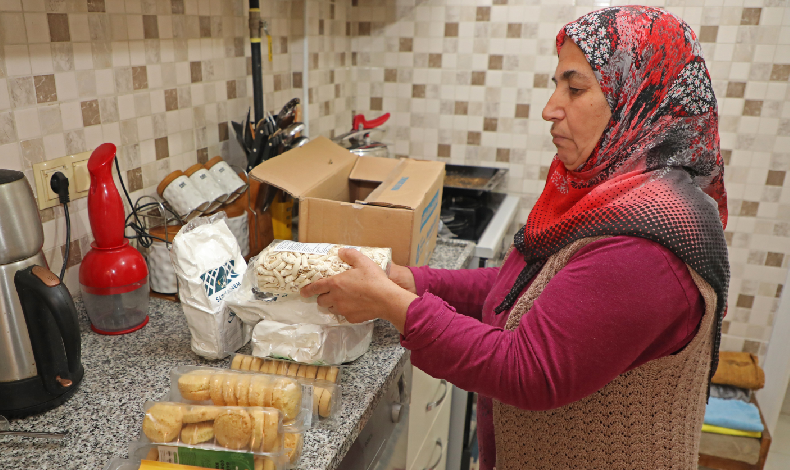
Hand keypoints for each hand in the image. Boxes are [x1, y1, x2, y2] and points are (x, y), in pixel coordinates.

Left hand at [300, 248, 417, 332]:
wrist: (386, 299)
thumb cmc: (374, 279)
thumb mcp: (363, 262)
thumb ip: (350, 255)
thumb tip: (341, 251)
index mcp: (335, 283)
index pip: (315, 288)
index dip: (307, 290)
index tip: (303, 292)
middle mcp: (335, 298)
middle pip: (321, 301)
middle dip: (322, 297)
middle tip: (330, 293)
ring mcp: (343, 310)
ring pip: (331, 309)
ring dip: (333, 305)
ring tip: (343, 299)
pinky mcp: (351, 318)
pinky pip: (344, 315)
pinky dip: (346, 311)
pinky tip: (355, 306)